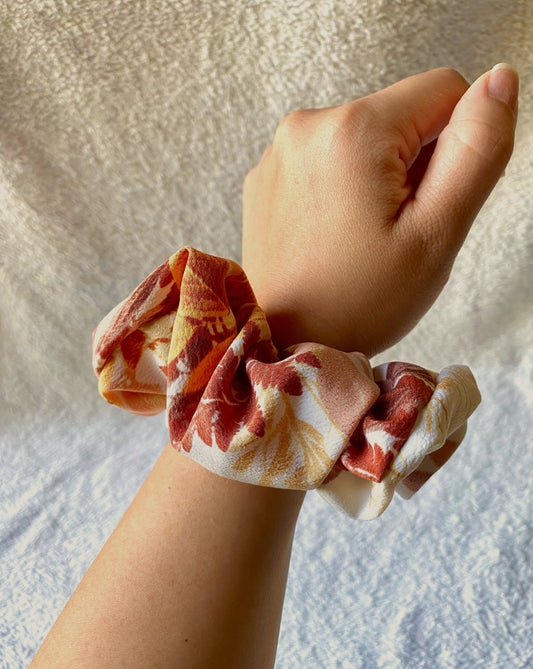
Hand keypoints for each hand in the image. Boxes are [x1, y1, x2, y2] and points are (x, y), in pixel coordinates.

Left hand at [241, 65, 517, 356]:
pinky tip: (332, 237)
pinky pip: (326, 162)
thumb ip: (476, 149)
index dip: (454, 146)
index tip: (424, 203)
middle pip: (399, 117)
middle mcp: (306, 125)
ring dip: (375, 180)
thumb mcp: (436, 233)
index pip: (443, 90)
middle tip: (392, 232)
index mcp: (354, 130)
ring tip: (359, 239)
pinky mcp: (266, 177)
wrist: (287, 343)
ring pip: (363, 141)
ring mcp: (279, 152)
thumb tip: (499, 80)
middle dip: (411, 167)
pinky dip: (340, 190)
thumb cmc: (360, 302)